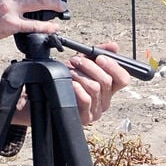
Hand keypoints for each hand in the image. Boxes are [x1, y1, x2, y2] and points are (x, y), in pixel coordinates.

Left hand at [10, 42, 130, 127]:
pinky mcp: (84, 118)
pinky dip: (77, 88)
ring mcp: (95, 111)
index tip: (100, 57)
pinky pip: (86, 100)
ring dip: (79, 75)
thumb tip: (114, 46)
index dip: (114, 66)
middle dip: (89, 66)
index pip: (123, 79)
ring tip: (69, 71)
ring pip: (95, 88)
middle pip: (106, 81)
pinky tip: (69, 83)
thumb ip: (98, 53)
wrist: (42, 97)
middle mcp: (104, 101)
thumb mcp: (81, 64)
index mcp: (108, 89)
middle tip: (76, 61)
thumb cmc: (62, 80)